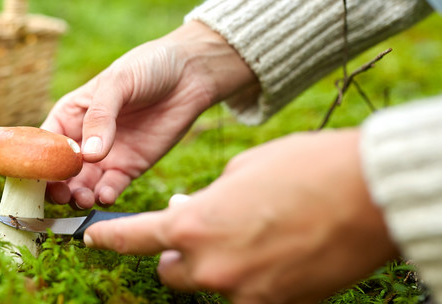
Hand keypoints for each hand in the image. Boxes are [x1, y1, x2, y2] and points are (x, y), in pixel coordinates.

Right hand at [41, 20, 257, 208]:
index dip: (39, 159)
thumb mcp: (118, 82)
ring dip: (79, 195)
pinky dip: (106, 195)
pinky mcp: (130, 167)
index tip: (39, 174)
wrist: (191, 73)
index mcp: (71, 114)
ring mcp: (106, 155)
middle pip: (61, 170)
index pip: (45, 141)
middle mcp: (84, 138)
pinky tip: (105, 196)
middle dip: (58, 185)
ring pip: (83, 184)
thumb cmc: (148, 67)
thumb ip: (101, 117)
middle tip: (62, 194)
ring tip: (83, 198)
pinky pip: (112, 187)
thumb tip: (88, 155)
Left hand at [83, 130, 398, 302]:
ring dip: (217, 267)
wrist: (368, 195)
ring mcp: (241, 291)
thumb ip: (208, 198)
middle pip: (171, 270)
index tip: (92, 237)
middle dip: (179, 253)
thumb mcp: (242, 171)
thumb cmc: (303, 169)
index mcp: (192, 225)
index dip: (109, 238)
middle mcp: (209, 265)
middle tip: (203, 232)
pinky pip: (247, 295)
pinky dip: (253, 279)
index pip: (133, 238)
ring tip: (251, 240)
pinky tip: (275, 256)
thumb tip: (192, 210)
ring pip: (209, 285)